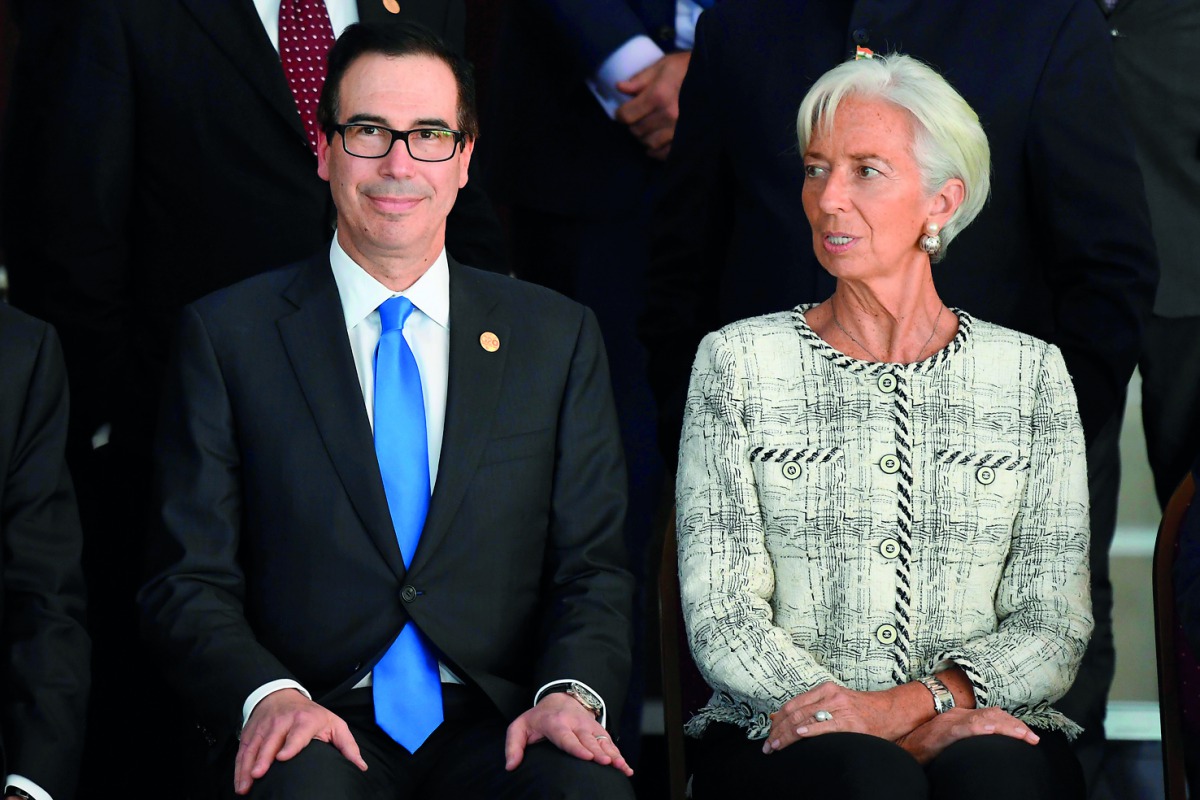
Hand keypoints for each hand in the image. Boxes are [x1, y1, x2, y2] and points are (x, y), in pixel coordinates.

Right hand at [234, 688, 366, 794]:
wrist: (282, 695)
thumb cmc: (312, 715)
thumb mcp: (334, 724)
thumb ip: (347, 746)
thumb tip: (361, 766)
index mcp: (306, 720)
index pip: (298, 732)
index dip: (290, 744)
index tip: (283, 757)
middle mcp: (283, 722)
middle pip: (271, 740)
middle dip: (263, 757)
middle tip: (258, 774)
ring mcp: (264, 727)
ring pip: (254, 747)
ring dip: (247, 766)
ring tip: (245, 785)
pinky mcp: (251, 732)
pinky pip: (243, 750)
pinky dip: (238, 767)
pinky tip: (239, 783)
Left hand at [504, 691, 632, 776]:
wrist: (559, 697)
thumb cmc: (538, 718)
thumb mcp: (519, 727)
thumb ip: (513, 746)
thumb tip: (511, 766)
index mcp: (556, 724)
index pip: (567, 738)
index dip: (578, 748)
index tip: (588, 757)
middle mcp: (575, 724)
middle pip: (588, 740)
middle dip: (598, 752)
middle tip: (607, 763)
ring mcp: (589, 727)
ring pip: (603, 741)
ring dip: (613, 754)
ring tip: (621, 767)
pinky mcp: (598, 731)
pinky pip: (610, 744)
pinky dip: (620, 755)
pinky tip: (627, 769)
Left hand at [615, 51, 690, 159]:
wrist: (716, 77)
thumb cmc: (687, 69)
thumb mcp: (663, 66)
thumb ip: (640, 79)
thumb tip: (619, 87)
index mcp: (659, 95)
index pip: (627, 115)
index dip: (620, 114)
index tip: (622, 111)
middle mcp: (669, 115)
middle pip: (637, 130)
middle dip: (633, 124)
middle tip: (637, 117)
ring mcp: (679, 130)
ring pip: (649, 143)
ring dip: (644, 137)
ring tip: (648, 128)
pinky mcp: (687, 140)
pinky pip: (664, 153)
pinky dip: (656, 150)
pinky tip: (656, 141)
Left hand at [763, 681, 917, 753]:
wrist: (892, 710)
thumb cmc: (863, 710)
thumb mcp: (836, 703)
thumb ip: (814, 708)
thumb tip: (785, 720)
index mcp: (824, 690)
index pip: (792, 705)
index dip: (777, 721)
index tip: (769, 735)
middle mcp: (830, 695)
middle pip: (794, 712)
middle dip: (778, 731)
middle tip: (768, 746)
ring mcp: (840, 708)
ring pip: (805, 719)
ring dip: (787, 735)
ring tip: (776, 746)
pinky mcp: (851, 722)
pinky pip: (825, 726)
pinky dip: (810, 730)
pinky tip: (798, 734)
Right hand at [896, 707, 1039, 764]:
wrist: (900, 748)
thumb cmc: (924, 749)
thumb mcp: (951, 743)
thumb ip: (968, 739)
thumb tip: (988, 745)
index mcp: (961, 718)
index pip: (993, 716)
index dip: (1013, 724)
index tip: (1029, 737)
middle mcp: (958, 716)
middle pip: (993, 715)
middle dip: (1015, 726)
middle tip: (1033, 738)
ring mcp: (949, 722)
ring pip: (983, 719)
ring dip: (1005, 726)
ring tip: (1021, 734)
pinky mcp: (941, 732)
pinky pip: (962, 728)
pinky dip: (977, 727)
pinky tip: (989, 731)